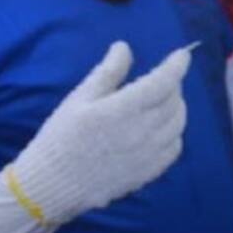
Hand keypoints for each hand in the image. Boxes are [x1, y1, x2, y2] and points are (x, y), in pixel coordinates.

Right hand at [9, 41, 189, 223]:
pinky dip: (174, 132)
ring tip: (161, 101)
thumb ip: (107, 72)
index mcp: (120, 110)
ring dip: (176, 106)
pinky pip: (175, 147)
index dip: (176, 65)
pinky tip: (160, 128)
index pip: (162, 82)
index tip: (182, 55)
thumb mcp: (79, 99)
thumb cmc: (61, 137)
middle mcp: (139, 132)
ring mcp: (147, 155)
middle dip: (173, 83)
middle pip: (173, 100)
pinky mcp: (148, 173)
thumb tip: (124, 47)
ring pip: (178, 123)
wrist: (51, 185)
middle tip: (161, 78)